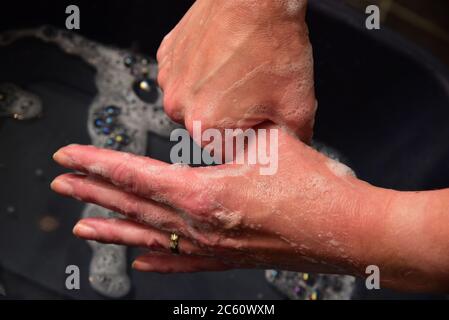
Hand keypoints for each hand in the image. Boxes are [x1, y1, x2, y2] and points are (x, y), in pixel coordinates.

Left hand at [50, 127, 381, 275]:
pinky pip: (180, 262)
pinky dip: (155, 260)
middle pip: (132, 207)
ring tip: (82, 229)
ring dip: (112, 231)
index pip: (134, 176)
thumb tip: (217, 125)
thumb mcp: (267, 142)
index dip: (96, 164)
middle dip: (92, 194)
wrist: (345, 228)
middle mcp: (198, 224)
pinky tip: (138, 263)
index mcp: (203, 192)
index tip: (68, 158)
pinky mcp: (227, 259)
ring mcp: (210, 246)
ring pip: (147, 238)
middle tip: (61, 186)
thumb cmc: (312, 185)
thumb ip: (233, 136)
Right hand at [157, 0, 315, 142]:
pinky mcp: (167, 56)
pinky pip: (185, 79)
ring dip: (214, 97)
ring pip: (195, 104)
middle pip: (208, 129)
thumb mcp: (297, 106)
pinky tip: (223, 60)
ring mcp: (169, 78)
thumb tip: (290, 151)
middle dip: (231, 120)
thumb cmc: (273, 44)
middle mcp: (179, 105)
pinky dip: (202, 76)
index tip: (259, 123)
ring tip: (239, 74)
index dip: (247, 139)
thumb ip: (293, 142)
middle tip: (254, 95)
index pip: (226, 153)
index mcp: (206, 125)